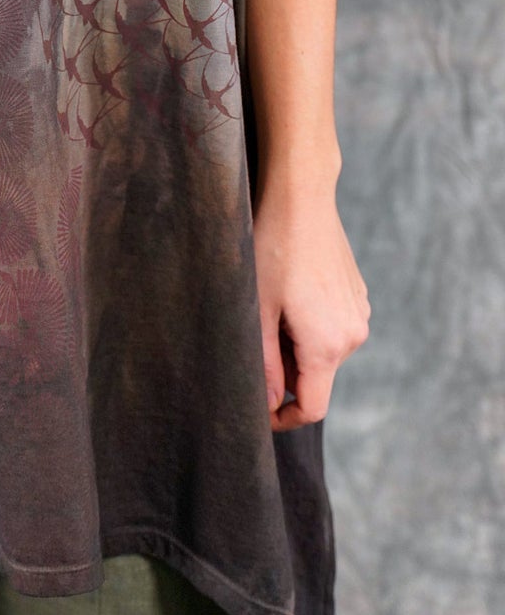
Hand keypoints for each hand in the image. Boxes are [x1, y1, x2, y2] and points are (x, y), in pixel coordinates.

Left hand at [252, 180, 370, 431]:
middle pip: (316, 378)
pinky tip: (290, 289)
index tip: (257, 411)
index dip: (282, 418)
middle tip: (254, 334)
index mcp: (328, 346)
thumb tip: (268, 404)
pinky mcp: (357, 294)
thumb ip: (265, 364)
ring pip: (323, 351)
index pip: (312, 408)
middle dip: (284, 372)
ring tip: (271, 305)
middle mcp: (353, 335)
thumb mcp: (258, 310)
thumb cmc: (272, 250)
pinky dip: (309, 323)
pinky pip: (332, 326)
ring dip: (296, 344)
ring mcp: (359, 313)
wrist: (302, 197)